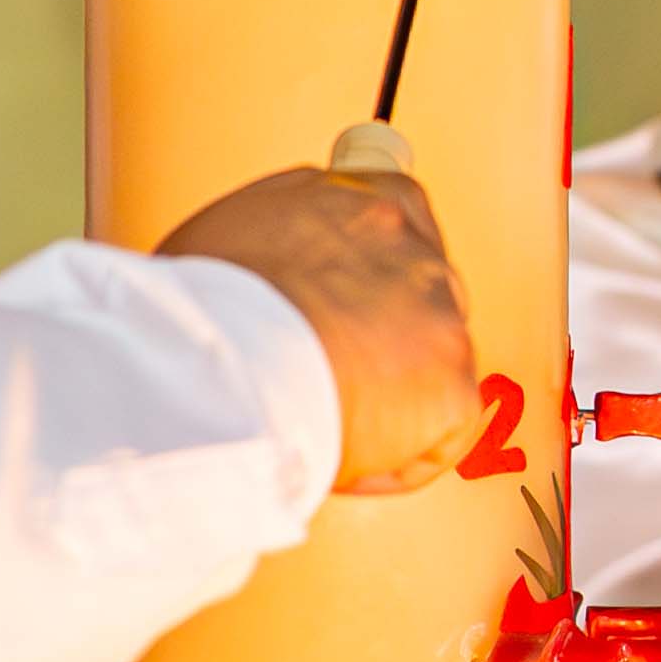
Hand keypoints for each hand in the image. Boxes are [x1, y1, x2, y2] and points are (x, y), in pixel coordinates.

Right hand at [156, 166, 478, 492]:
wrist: (233, 356)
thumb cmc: (207, 298)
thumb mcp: (240, 225)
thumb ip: (288, 230)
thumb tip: (292, 252)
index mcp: (369, 202)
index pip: (402, 222)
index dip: (377, 273)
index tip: (352, 304)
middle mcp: (417, 252)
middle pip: (424, 298)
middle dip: (390, 337)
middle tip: (332, 372)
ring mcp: (443, 321)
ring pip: (432, 370)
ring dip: (389, 399)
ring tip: (322, 420)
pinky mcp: (453, 390)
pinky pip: (437, 437)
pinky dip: (394, 459)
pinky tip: (342, 457)